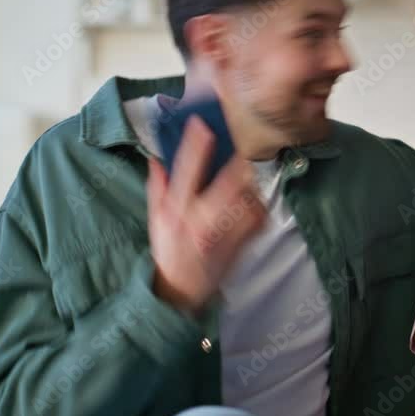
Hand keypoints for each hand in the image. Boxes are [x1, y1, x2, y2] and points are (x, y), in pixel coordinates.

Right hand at [146, 116, 266, 310]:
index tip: (203, 124)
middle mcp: (199, 219)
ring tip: (246, 179)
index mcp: (176, 209)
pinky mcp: (240, 244)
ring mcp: (223, 233)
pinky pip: (258, 217)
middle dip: (238, 162)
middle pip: (228, 182)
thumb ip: (157, 186)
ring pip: (247, 198)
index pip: (186, 171)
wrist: (181, 291)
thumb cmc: (169, 251)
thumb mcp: (155, 218)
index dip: (196, 145)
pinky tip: (251, 204)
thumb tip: (157, 157)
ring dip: (250, 184)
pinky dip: (259, 206)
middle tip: (242, 147)